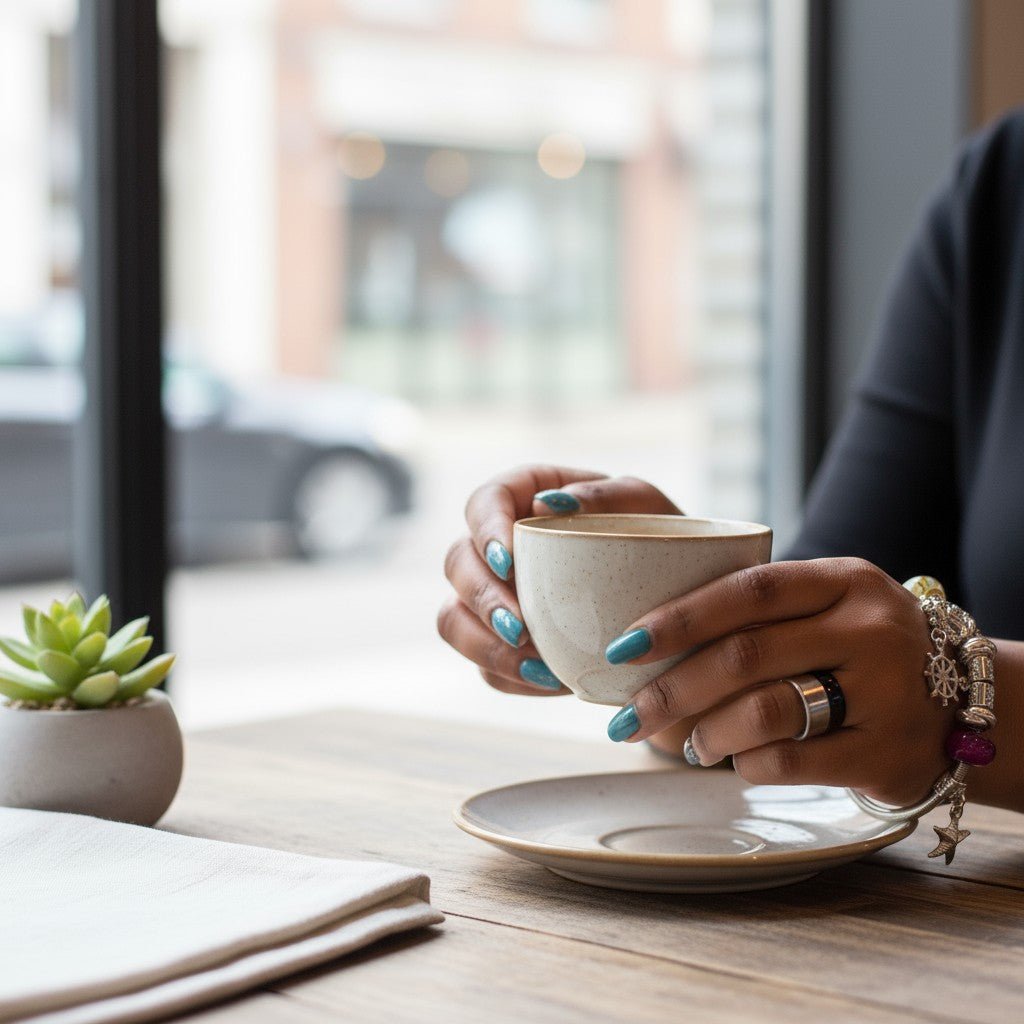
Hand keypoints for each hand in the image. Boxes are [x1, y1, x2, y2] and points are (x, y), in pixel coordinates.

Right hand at [438, 465, 681, 696]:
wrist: (676, 605)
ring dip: (484, 646)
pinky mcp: (501, 644)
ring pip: (453, 619)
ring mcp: (494, 596)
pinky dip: (510, 677)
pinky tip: (550, 681)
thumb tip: (548, 502)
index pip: (483, 503)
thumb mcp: (650, 508)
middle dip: (482, 599)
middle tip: (520, 628)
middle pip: (457, 564)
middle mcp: (498, 545)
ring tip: (535, 665)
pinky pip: (485, 666)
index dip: (484, 531)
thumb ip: (610, 494)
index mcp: (525, 497)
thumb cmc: (662, 541)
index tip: (509, 561)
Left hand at [602, 558, 956, 804]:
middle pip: (746, 654)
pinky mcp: (887, 754)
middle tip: (629, 715)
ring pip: (766, 709)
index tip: (623, 645)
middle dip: (672, 688)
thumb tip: (646, 640)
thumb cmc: (861, 650)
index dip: (679, 617)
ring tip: (687, 743)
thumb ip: (760, 612)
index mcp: (844, 580)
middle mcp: (870, 629)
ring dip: (707, 732)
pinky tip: (735, 762)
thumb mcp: (828, 607)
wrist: (961, 704)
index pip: (749, 589)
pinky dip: (748, 764)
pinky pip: (793, 761)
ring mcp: (887, 692)